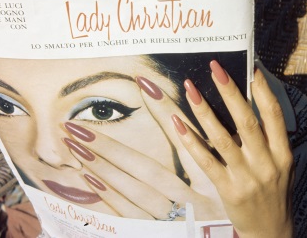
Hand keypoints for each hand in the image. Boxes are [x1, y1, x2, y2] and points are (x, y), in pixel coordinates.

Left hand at [62, 79, 226, 219]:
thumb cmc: (230, 210)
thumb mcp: (229, 179)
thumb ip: (213, 150)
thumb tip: (192, 118)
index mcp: (215, 182)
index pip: (186, 139)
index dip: (167, 109)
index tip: (145, 84)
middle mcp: (195, 202)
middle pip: (148, 169)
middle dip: (111, 146)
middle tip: (76, 127)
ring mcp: (176, 221)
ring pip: (134, 190)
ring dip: (103, 167)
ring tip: (75, 146)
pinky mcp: (160, 235)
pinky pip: (131, 216)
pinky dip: (110, 196)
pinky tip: (89, 177)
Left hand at [173, 60, 293, 237]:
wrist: (270, 231)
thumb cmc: (274, 189)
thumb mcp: (281, 163)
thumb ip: (269, 137)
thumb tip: (248, 101)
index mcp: (282, 153)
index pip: (273, 115)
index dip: (262, 90)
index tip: (250, 68)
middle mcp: (266, 163)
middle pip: (246, 121)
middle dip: (230, 91)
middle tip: (215, 68)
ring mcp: (246, 177)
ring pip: (222, 138)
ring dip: (204, 111)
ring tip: (190, 88)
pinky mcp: (227, 189)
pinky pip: (206, 161)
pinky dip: (191, 141)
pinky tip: (178, 122)